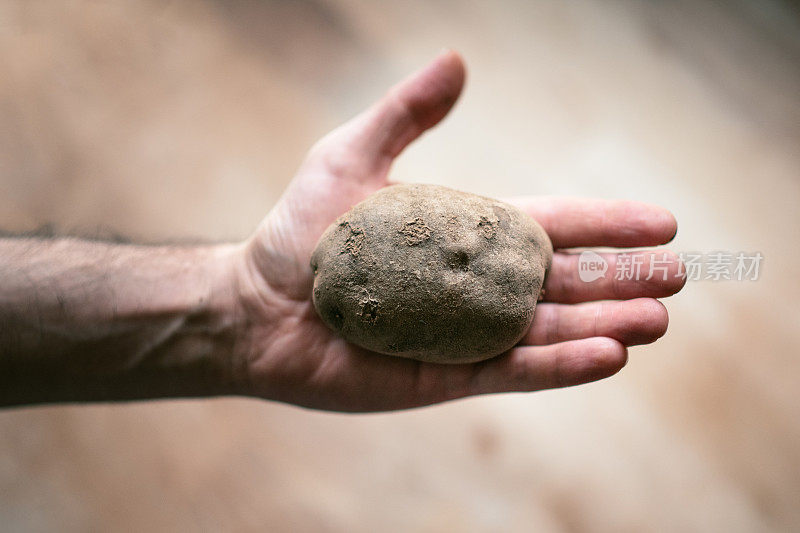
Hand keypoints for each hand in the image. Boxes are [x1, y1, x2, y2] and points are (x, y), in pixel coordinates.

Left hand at [232, 51, 684, 411]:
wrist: (256, 308)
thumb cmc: (301, 235)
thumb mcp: (351, 158)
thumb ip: (405, 115)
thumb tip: (456, 60)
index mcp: (465, 235)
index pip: (551, 228)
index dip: (606, 224)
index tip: (661, 222)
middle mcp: (475, 286)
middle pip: (565, 281)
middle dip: (620, 278)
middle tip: (677, 276)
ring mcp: (466, 333)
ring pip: (550, 329)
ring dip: (605, 323)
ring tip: (656, 320)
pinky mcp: (447, 376)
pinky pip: (514, 370)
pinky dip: (561, 364)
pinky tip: (606, 354)